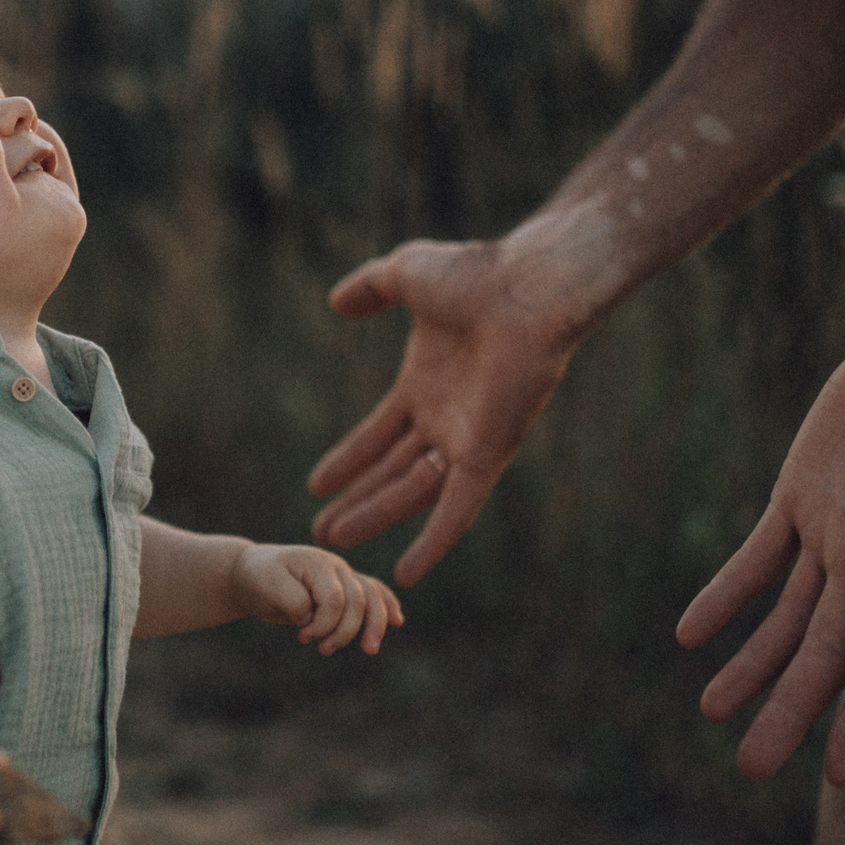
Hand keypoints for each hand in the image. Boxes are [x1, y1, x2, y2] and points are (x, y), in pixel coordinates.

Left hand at [235, 543, 403, 654]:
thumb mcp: (267, 588)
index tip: (302, 636)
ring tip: (369, 650)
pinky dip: (386, 606)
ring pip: (372, 597)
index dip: (324, 624)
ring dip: (373, 626)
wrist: (252, 574)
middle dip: (345, 631)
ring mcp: (342, 575)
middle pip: (359, 600)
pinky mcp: (343, 587)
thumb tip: (311, 616)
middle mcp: (335, 566)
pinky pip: (373, 592)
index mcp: (317, 562)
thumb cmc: (258, 580)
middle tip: (323, 650)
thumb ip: (292, 599)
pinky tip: (397, 621)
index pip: (335, 599)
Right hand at [310, 239, 578, 584]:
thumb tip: (338, 301)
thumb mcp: (406, 273)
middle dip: (357, 501)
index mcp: (426, 384)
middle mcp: (445, 418)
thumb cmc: (476, 274)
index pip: (380, 433)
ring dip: (375, 517)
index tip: (317, 485)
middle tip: (321, 531)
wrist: (526, 289)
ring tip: (335, 541)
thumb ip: (370, 286)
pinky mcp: (487, 454)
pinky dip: (435, 541)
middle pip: (392, 472)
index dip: (349, 459)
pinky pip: (457, 508)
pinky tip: (409, 571)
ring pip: (412, 492)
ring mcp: (466, 439)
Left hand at [677, 307, 844, 785]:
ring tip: (714, 715)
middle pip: (827, 656)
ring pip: (789, 619)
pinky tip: (692, 635)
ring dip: (754, 666)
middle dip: (791, 712)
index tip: (842, 778)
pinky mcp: (801, 497)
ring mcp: (835, 533)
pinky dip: (728, 595)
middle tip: (749, 770)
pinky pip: (758, 559)